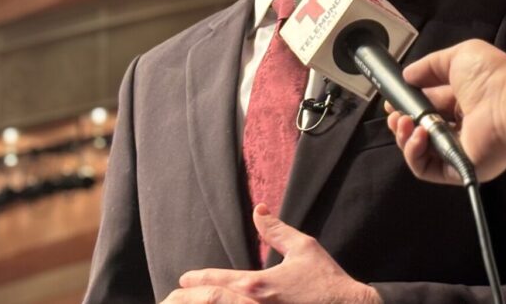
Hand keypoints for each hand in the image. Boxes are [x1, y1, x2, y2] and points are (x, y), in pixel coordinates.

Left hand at [167, 204, 380, 303]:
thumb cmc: (326, 279)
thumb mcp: (303, 247)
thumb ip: (276, 230)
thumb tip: (259, 210)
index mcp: (258, 285)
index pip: (219, 280)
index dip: (198, 279)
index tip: (184, 278)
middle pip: (215, 302)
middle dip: (194, 300)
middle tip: (178, 296)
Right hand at [387, 39, 505, 184]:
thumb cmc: (491, 77)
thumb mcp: (458, 57)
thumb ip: (429, 65)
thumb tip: (408, 75)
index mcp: (462, 101)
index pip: (428, 105)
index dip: (408, 104)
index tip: (392, 99)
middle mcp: (460, 126)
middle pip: (420, 129)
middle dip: (401, 122)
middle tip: (394, 113)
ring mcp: (459, 149)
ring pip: (420, 151)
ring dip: (404, 137)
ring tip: (403, 122)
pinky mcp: (458, 168)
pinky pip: (427, 169)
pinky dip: (414, 153)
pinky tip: (417, 135)